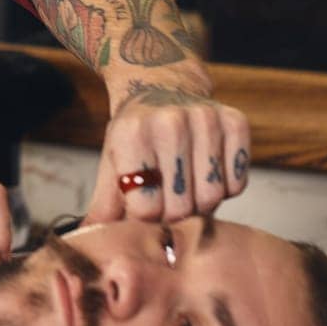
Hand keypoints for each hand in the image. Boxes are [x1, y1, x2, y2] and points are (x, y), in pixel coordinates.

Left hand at [87, 79, 250, 223]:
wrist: (161, 84)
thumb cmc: (135, 132)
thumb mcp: (111, 162)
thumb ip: (103, 206)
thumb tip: (88, 241)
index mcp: (132, 134)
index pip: (146, 209)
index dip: (145, 216)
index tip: (143, 204)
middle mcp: (170, 122)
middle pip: (181, 207)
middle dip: (173, 214)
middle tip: (167, 197)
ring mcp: (206, 120)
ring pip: (213, 198)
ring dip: (201, 203)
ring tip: (187, 185)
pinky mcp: (235, 122)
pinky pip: (238, 184)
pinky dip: (225, 189)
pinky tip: (208, 171)